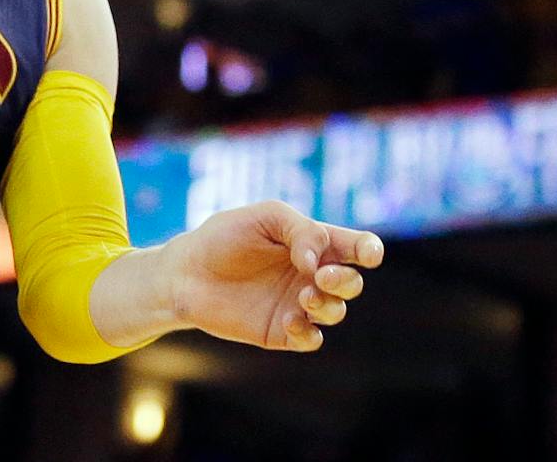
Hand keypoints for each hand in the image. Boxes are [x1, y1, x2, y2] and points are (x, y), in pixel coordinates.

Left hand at [161, 200, 382, 352]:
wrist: (186, 272)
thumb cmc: (224, 237)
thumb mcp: (263, 217)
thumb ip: (300, 230)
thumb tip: (318, 262)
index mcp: (312, 243)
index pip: (357, 247)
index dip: (369, 250)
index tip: (366, 254)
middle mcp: (311, 275)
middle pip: (351, 282)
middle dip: (344, 279)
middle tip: (319, 275)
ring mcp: (299, 304)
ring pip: (336, 311)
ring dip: (327, 305)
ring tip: (303, 296)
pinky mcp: (283, 331)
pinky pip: (312, 339)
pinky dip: (308, 332)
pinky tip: (289, 319)